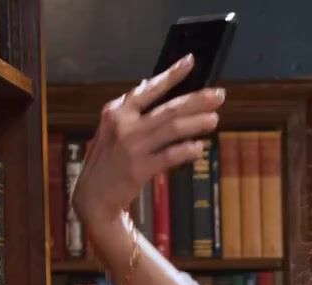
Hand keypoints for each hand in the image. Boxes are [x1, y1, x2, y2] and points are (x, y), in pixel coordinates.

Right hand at [69, 56, 224, 230]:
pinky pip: (169, 156)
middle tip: (219, 95)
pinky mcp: (139, 169)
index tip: (190, 61)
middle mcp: (123, 125)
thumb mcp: (112, 129)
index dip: (171, 74)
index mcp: (116, 111)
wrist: (93, 196)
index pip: (148, 88)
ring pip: (172, 129)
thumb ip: (131, 110)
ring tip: (214, 120)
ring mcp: (131, 147)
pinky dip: (186, 150)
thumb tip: (148, 85)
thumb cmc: (107, 161)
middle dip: (196, 100)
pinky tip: (199, 148)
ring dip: (196, 123)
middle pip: (168, 108)